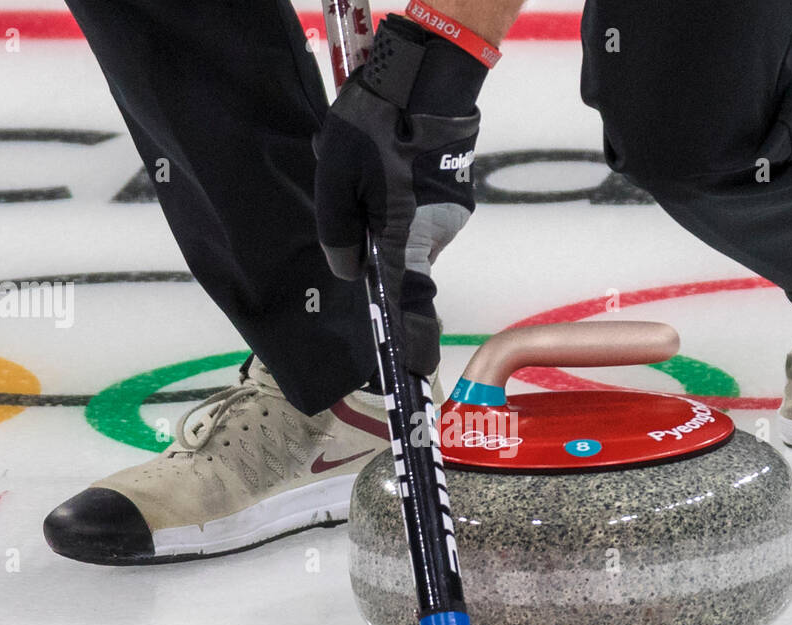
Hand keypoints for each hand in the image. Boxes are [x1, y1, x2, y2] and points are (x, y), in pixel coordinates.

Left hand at [314, 14, 487, 376]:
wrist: (428, 77)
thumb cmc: (377, 127)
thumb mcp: (335, 180)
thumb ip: (338, 234)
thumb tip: (348, 270)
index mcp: (403, 243)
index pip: (407, 311)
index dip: (407, 347)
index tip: (411, 379)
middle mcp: (433, 238)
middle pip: (406, 273)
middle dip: (384, 264)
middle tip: (362, 222)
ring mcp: (450, 217)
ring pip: (413, 241)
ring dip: (390, 226)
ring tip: (368, 178)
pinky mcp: (455, 196)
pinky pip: (424, 217)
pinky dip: (404, 206)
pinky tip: (388, 171)